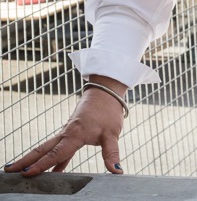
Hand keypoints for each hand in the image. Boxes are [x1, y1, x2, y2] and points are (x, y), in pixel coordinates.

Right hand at [3, 76, 126, 175]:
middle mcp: (67, 133)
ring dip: (34, 159)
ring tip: (18, 171)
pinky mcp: (71, 133)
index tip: (26, 173)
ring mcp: (67, 133)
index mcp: (75, 134)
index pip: (56, 153)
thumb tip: (117, 170)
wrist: (107, 92)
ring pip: (47, 147)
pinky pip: (58, 148)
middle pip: (43, 149)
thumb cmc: (109, 111)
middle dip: (26, 160)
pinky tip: (51, 171)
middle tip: (8, 171)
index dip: (42, 164)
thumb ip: (111, 153)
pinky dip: (52, 158)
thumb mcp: (112, 134)